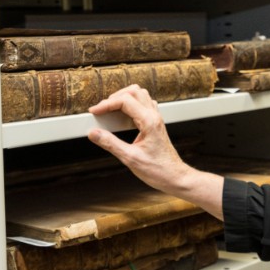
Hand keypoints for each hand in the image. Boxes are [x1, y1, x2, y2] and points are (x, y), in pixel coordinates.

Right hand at [87, 84, 224, 218]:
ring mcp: (156, 119)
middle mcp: (154, 117)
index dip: (106, 104)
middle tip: (102, 110)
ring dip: (124, 98)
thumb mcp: (130, 158)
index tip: (95, 111)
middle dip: (115, 97)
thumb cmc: (159, 170)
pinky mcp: (155, 124)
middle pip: (134, 91)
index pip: (125, 101)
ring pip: (140, 95)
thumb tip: (94, 133)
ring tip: (111, 110)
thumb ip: (110, 144)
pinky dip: (131, 105)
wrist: (175, 177)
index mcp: (149, 122)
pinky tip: (123, 117)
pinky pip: (144, 105)